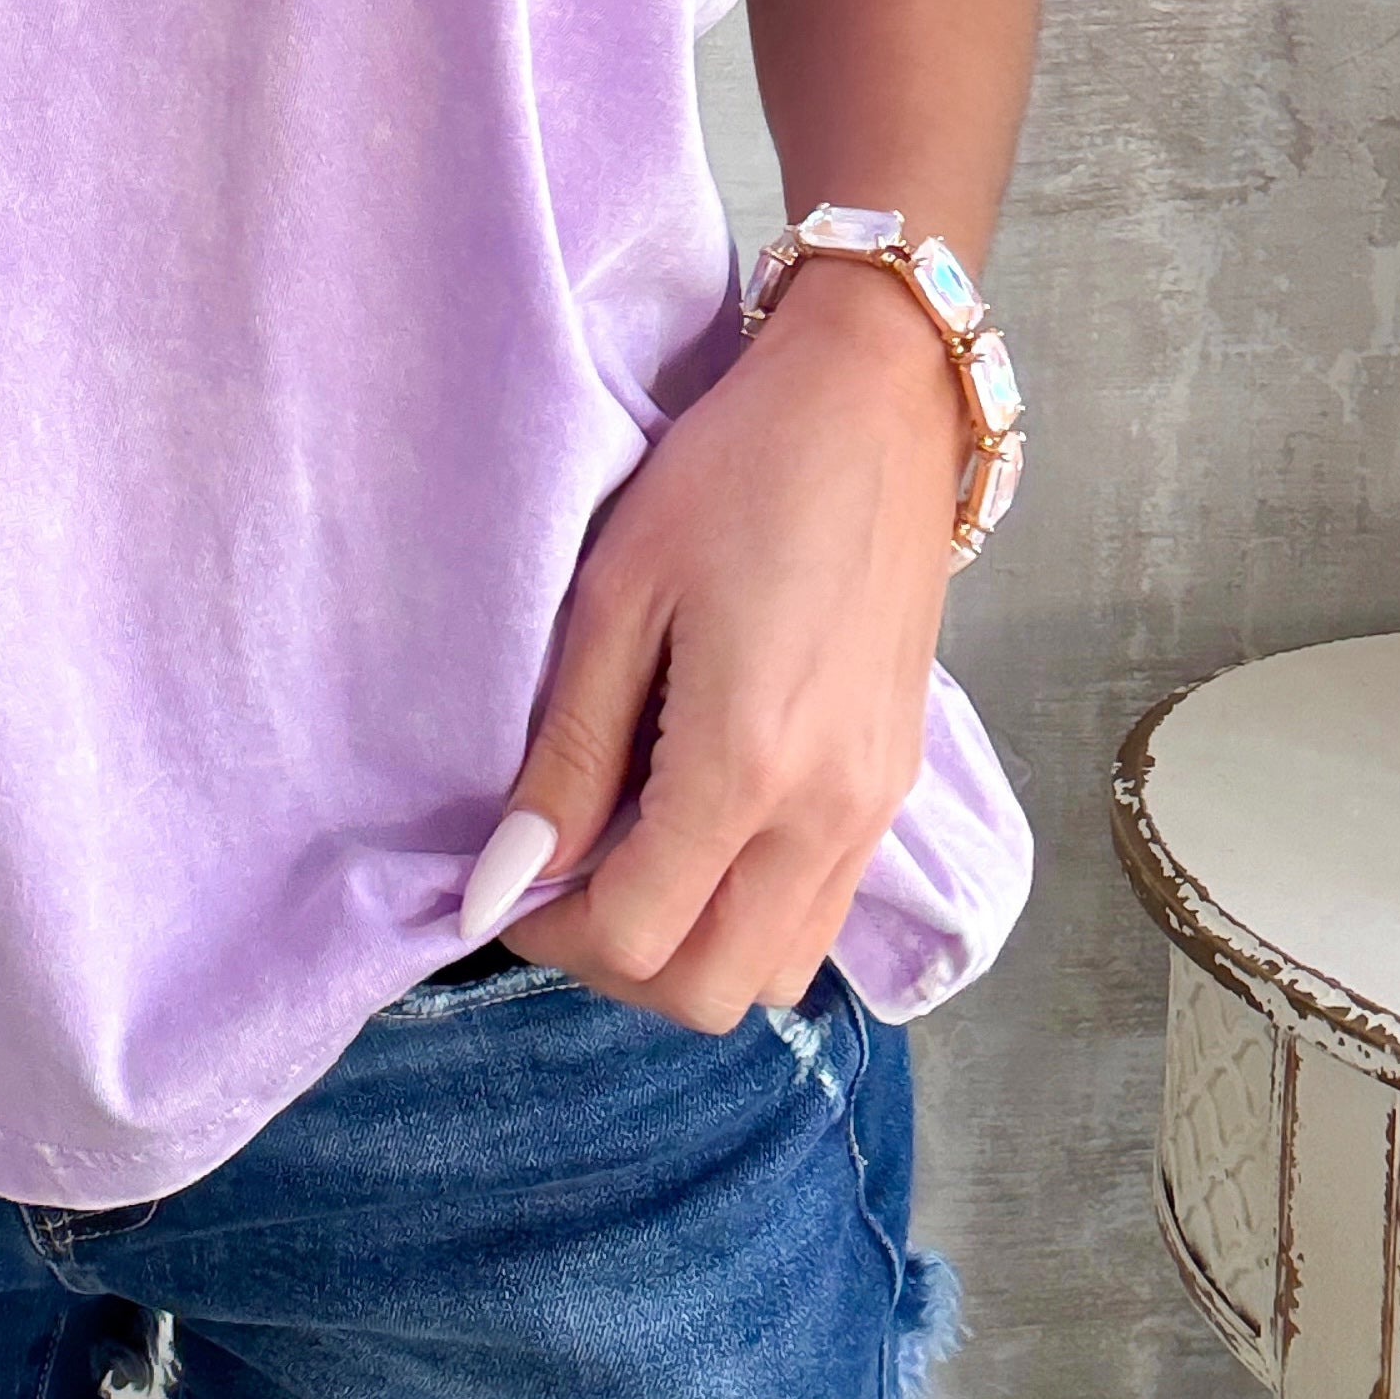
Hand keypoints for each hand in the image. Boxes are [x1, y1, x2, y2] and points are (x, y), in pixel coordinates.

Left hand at [463, 260, 962, 1029]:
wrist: (873, 408)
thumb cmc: (732, 476)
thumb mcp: (618, 596)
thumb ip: (567, 751)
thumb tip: (507, 874)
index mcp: (748, 766)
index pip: (636, 935)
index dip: (547, 926)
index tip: (501, 876)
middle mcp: (828, 817)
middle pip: (711, 990)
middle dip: (615, 960)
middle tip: (555, 879)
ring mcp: (876, 812)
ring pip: (774, 971)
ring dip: (686, 948)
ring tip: (622, 855)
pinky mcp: (898, 789)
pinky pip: (820, 917)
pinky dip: (747, 916)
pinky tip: (694, 832)